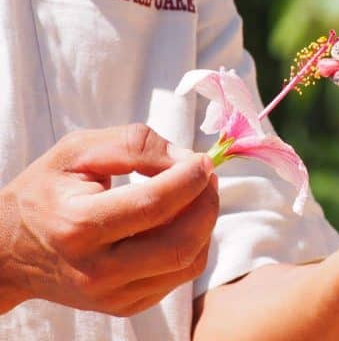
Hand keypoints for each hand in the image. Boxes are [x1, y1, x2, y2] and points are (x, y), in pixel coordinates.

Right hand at [0, 124, 218, 315]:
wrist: (7, 252)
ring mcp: (112, 295)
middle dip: (207, 203)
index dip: (189, 179)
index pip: (153, 206)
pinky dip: (193, 244)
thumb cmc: (45, 192)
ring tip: (196, 195)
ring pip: (188, 263)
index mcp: (78, 226)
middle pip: (180, 243)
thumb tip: (184, 159)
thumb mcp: (78, 151)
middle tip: (206, 176)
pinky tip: (180, 221)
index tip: (203, 160)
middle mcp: (97, 270)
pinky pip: (179, 277)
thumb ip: (134, 145)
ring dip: (205, 224)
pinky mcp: (125, 306)